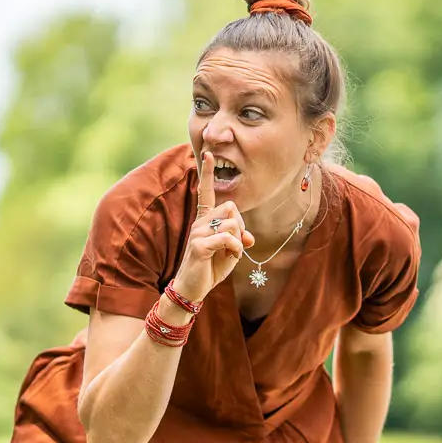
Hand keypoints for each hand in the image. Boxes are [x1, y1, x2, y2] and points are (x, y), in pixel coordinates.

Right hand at [173, 150, 253, 302]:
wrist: (193, 288)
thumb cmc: (210, 267)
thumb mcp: (230, 252)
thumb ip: (239, 239)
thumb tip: (249, 237)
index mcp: (205, 220)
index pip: (206, 192)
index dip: (208, 173)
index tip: (208, 154)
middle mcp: (199, 222)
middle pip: (231, 207)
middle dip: (241, 225)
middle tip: (237, 243)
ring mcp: (197, 232)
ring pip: (232, 222)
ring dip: (238, 240)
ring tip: (230, 253)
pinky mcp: (198, 246)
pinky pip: (227, 238)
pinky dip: (235, 248)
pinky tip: (230, 256)